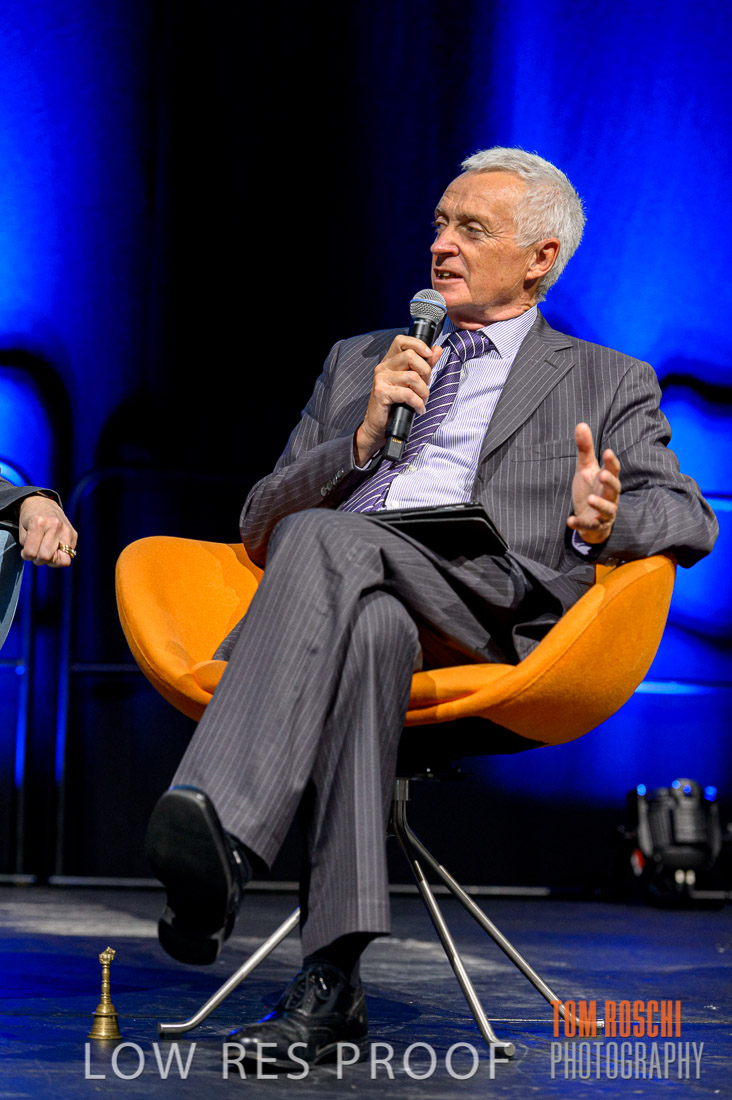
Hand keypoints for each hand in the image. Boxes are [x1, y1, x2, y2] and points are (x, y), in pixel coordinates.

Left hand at [18, 495, 77, 566]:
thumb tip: (45, 559)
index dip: (26, 556)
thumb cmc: (30, 520)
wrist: (43, 504)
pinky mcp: (74, 534)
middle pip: (46, 556)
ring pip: (62, 559)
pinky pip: (68, 555)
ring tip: (46, 553)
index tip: (26, 551)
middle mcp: (55, 525)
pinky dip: (60, 555)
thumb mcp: (23, 532)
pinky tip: (54, 549)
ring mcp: (67, 530)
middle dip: (39, 560)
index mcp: (39, 522)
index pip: (31, 552)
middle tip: (36, 554)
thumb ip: (29, 547)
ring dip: (51, 560)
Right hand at [354, 335, 442, 465]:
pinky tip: (419, 409)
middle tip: (426, 386)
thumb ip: (424, 365)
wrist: (378, 426)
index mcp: (390, 362)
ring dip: (424, 392)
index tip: (429, 354)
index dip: (417, 344)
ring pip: (412, 377)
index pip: (402, 341)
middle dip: (425, 372)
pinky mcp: (381, 393)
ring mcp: (381, 379)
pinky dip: (418, 403)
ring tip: (423, 401)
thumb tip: (437, 349)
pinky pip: (407, 394)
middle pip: (410, 356)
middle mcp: (383, 367)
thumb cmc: (395, 405)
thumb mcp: (411, 383)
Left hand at [567, 423, 620, 544]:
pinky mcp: (595, 525)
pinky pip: (589, 525)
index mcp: (607, 480)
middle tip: (603, 474)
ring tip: (589, 498)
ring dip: (599, 504)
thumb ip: (585, 449)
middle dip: (610, 482)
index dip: (611, 462)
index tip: (607, 452)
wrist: (590, 517)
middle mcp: (610, 496)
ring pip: (607, 509)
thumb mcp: (585, 468)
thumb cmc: (590, 489)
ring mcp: (604, 513)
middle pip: (615, 489)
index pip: (613, 470)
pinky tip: (570, 520)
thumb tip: (581, 424)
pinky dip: (580, 523)